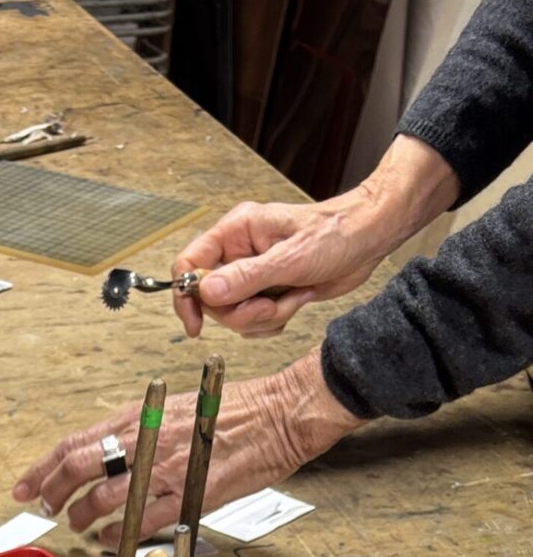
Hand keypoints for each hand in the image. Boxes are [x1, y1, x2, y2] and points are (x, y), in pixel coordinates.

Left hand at [11, 348, 362, 544]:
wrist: (279, 414)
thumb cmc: (232, 409)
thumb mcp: (172, 407)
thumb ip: (135, 427)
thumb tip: (102, 448)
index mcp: (138, 415)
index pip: (74, 442)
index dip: (42, 468)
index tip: (25, 486)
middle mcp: (144, 439)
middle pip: (78, 468)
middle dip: (51, 493)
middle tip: (43, 508)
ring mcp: (164, 468)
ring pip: (104, 498)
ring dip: (83, 516)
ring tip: (78, 524)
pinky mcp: (187, 494)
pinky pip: (141, 521)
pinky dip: (118, 533)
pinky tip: (110, 538)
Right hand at [176, 135, 459, 338]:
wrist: (371, 239)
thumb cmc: (337, 234)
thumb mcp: (291, 258)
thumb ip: (246, 276)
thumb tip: (205, 291)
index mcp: (235, 232)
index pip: (188, 264)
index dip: (186, 296)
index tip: (196, 324)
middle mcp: (237, 253)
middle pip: (210, 298)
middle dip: (241, 311)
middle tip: (270, 307)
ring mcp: (251, 273)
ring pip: (232, 313)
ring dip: (263, 317)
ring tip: (292, 299)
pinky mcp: (265, 291)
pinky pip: (252, 320)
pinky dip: (272, 321)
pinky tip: (295, 302)